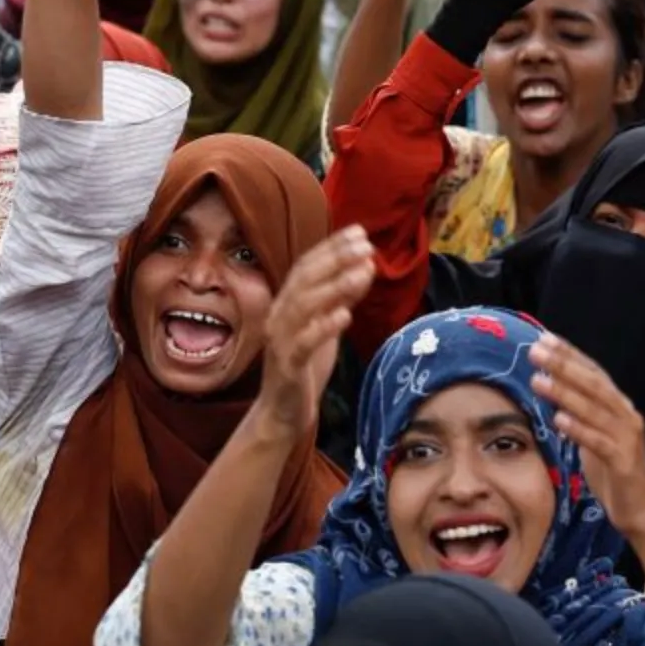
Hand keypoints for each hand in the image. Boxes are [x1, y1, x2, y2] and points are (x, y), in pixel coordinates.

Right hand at [253, 228, 375, 434]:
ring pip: (303, 306)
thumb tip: (363, 267)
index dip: (331, 247)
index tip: (359, 232)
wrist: (283, 413)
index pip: (307, 267)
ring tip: (363, 272)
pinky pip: (302, 343)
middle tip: (366, 245)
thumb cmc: (306, 367)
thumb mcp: (326, 327)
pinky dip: (323, 327)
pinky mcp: (286, 366)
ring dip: (335, 286)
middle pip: (304, 280)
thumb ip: (339, 299)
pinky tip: (345, 315)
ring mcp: (279, 341)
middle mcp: (278, 317)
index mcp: (286, 304)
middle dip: (336, 259)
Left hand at [528, 336, 644, 534]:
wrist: (638, 509)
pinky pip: (599, 442)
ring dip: (565, 393)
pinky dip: (579, 429)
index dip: (569, 354)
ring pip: (594, 409)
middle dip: (563, 365)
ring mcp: (628, 437)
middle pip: (593, 384)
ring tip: (538, 381)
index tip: (543, 339)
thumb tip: (547, 388)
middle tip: (535, 351)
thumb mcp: (590, 435)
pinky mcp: (625, 461)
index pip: (593, 372)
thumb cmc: (610, 470)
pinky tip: (558, 419)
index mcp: (618, 405)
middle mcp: (626, 414)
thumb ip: (576, 412)